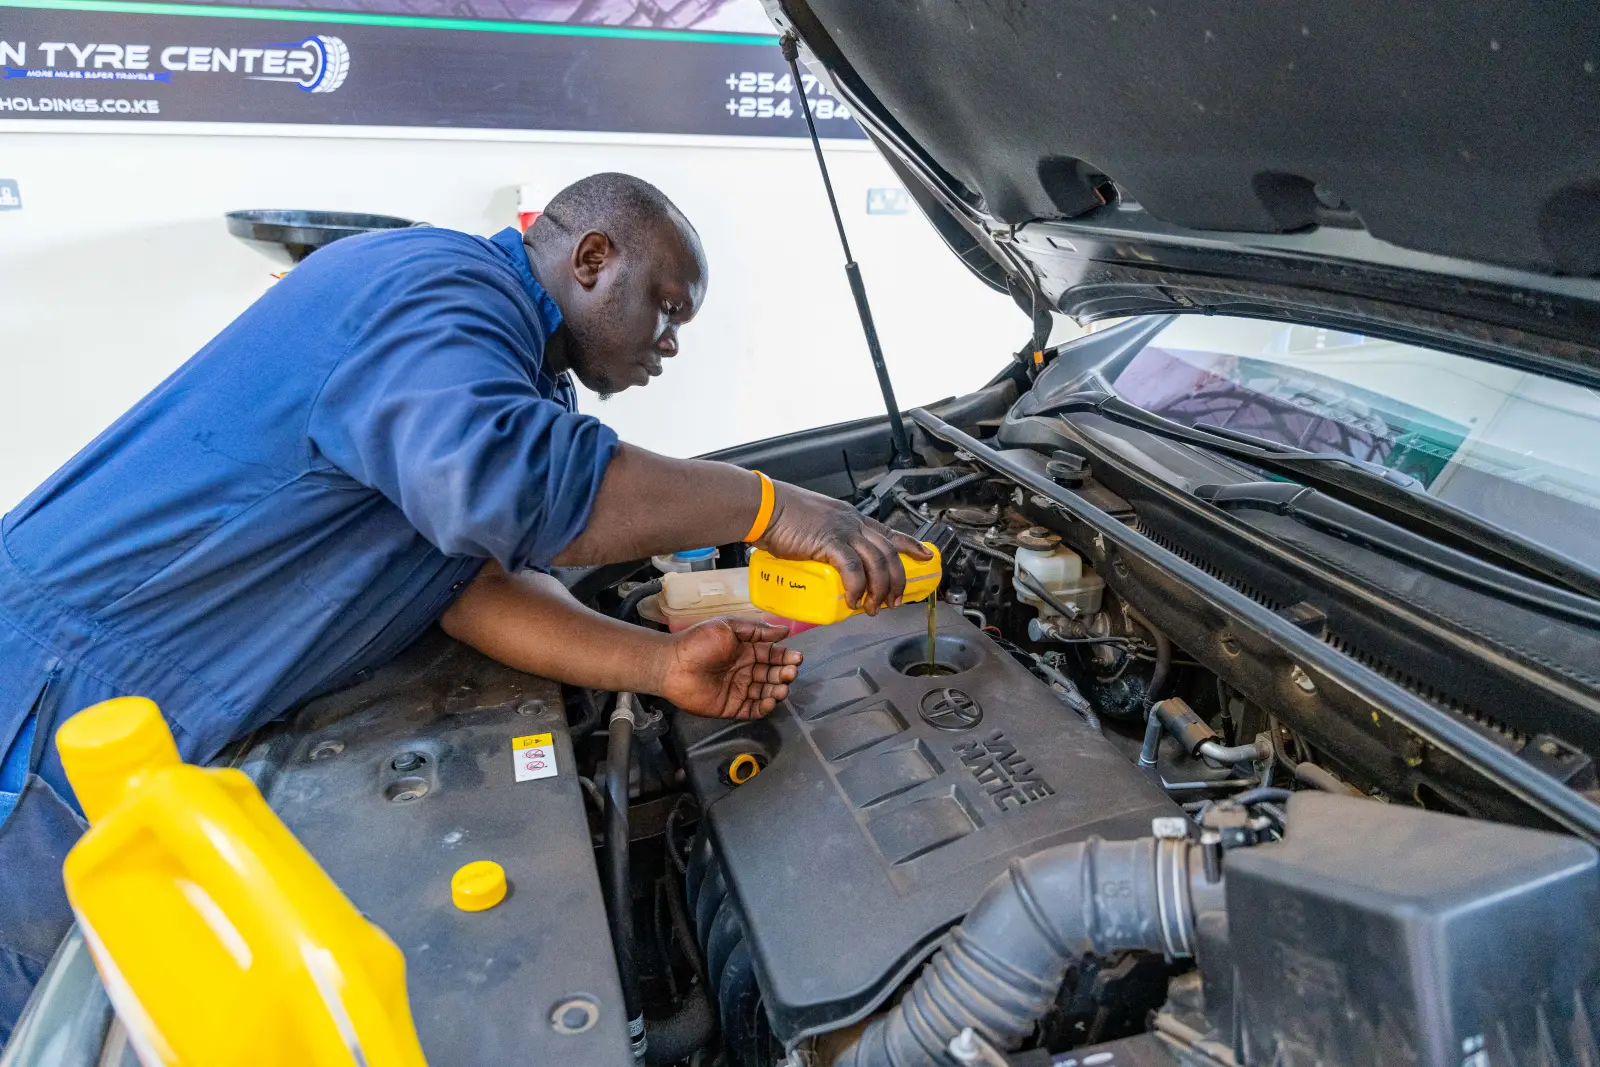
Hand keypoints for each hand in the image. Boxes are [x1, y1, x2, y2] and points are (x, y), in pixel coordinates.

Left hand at [657, 618, 802, 718]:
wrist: (672, 664)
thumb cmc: (698, 642)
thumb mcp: (728, 627)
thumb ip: (757, 630)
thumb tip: (784, 631)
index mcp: (745, 650)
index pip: (772, 655)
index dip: (785, 657)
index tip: (797, 658)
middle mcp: (745, 670)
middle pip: (772, 674)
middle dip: (784, 673)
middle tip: (790, 672)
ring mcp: (739, 689)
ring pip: (765, 692)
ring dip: (777, 690)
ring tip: (782, 688)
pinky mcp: (731, 707)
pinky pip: (752, 710)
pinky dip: (764, 707)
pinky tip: (770, 701)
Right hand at [757, 482, 932, 612]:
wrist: (764, 506)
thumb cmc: (781, 516)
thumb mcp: (813, 525)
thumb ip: (823, 542)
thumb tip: (824, 565)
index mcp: (851, 518)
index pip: (888, 532)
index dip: (910, 545)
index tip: (925, 556)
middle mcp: (852, 523)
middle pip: (889, 553)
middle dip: (896, 581)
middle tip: (893, 601)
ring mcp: (843, 531)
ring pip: (877, 563)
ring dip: (879, 590)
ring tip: (872, 608)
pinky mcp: (829, 542)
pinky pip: (853, 570)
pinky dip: (857, 588)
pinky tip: (853, 601)